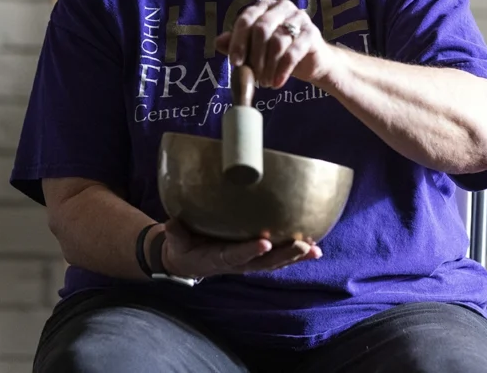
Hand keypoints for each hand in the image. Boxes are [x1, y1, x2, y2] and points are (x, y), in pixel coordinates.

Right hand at [160, 219, 321, 279]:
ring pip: (275, 261)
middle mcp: (237, 263)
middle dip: (284, 254)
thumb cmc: (182, 246)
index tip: (264, 244)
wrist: (187, 258)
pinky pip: (277, 257)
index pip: (234, 256)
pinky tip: (314, 248)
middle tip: (303, 245)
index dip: (248, 251)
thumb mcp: (174, 240)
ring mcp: (248, 261)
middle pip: (264, 262)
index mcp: (216, 259)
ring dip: (295, 256)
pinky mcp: (255, 256)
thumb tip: (171, 222)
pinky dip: (295, 255)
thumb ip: (174, 232)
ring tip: (315, 249)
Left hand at [216, 0, 334, 88]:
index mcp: (264, 6)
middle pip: (262, 28)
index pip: (246, 19)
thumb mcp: (254, 49)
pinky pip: (293, 52)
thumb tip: (218, 42)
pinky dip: (282, 70)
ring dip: (268, 67)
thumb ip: (236, 44)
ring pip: (277, 41)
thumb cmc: (278, 52)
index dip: (238, 41)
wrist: (310, 61)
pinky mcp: (312, 33)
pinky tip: (277, 83)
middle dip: (254, 56)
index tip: (235, 62)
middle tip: (253, 77)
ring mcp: (299, 18)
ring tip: (265, 83)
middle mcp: (281, 7)